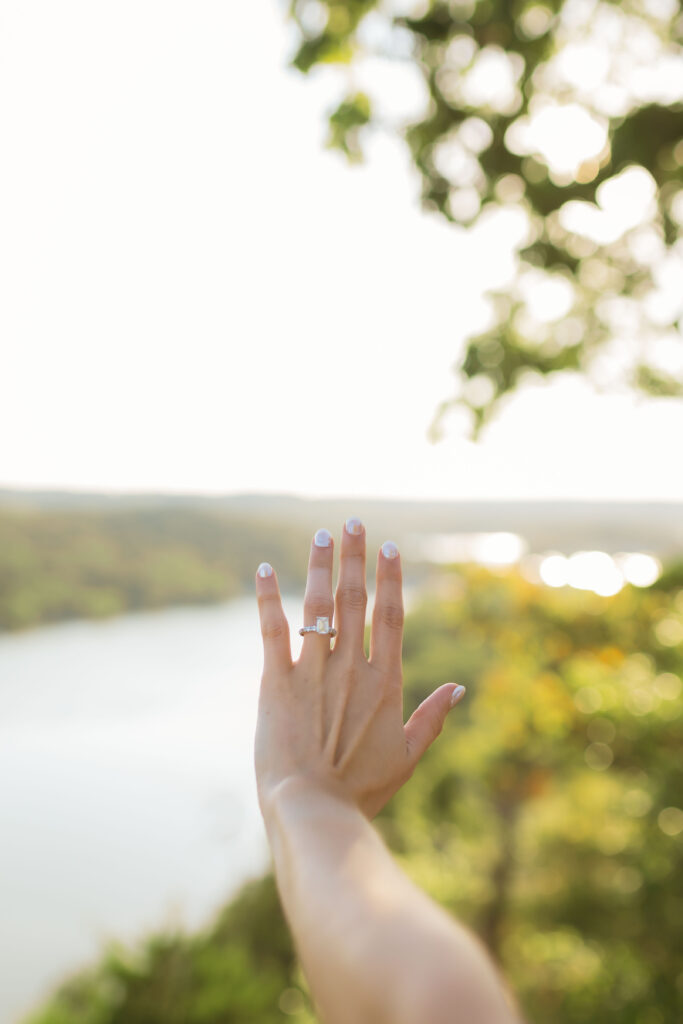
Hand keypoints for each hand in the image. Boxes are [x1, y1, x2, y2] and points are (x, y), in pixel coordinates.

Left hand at [254, 520, 465, 819]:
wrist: (314, 809)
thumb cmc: (361, 790)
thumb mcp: (407, 758)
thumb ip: (432, 718)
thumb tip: (459, 688)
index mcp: (384, 683)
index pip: (392, 616)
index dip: (391, 578)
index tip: (389, 547)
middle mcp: (351, 668)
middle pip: (356, 600)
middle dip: (355, 558)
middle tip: (354, 522)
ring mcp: (313, 671)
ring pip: (319, 606)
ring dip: (320, 566)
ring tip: (321, 534)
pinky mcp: (277, 682)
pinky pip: (273, 630)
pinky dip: (268, 598)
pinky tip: (264, 569)